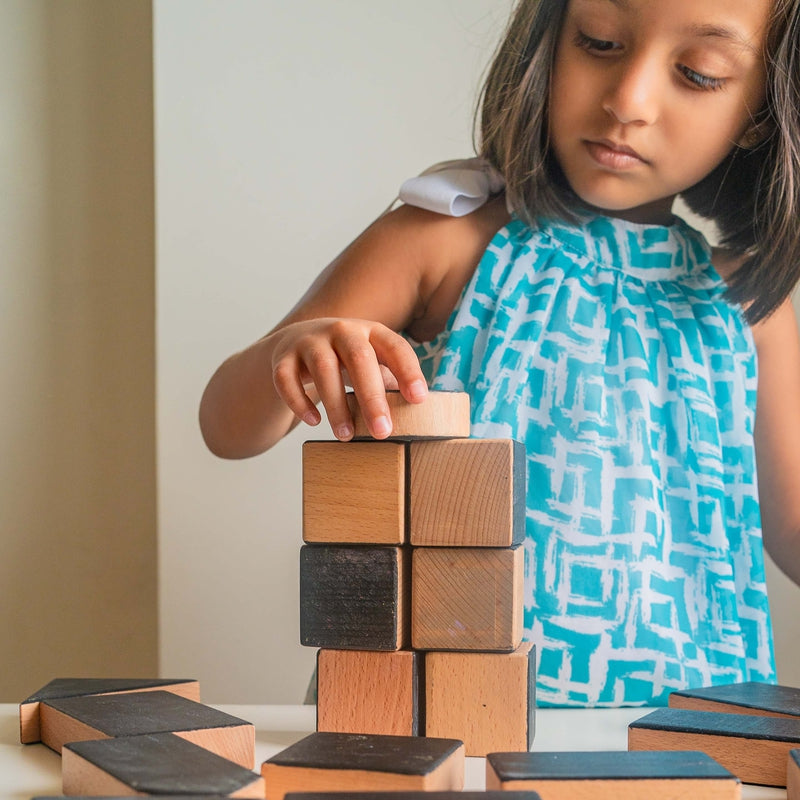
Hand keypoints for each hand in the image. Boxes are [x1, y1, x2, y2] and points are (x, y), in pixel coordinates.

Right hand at [270, 318, 427, 439]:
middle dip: (372, 397)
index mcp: (369, 331)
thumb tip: (417, 413)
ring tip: (347, 436)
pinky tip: (313, 421)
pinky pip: (286, 380)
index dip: (408, 371)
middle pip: (358, 358)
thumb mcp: (370, 362)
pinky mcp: (282, 358)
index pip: (395, 346)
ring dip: (336, 406)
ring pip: (322, 370)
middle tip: (382, 432)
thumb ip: (389, 379)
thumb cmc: (345, 360)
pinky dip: (299, 402)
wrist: (295, 343)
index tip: (418, 399)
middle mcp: (340, 330)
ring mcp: (308, 341)